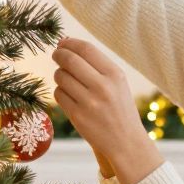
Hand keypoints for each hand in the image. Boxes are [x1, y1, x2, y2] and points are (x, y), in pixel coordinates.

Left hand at [52, 37, 156, 183]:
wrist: (126, 141)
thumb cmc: (119, 108)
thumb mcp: (117, 83)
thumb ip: (95, 63)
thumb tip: (64, 42)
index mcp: (115, 75)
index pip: (86, 49)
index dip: (69, 43)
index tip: (62, 44)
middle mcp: (103, 87)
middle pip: (69, 59)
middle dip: (58, 55)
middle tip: (57, 56)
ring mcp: (89, 102)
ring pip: (60, 76)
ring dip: (60, 75)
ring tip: (69, 81)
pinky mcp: (78, 116)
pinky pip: (58, 94)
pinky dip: (60, 92)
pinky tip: (70, 97)